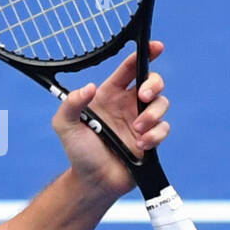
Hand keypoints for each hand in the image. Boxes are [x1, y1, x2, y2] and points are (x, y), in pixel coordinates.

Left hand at [51, 40, 169, 200]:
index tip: (156, 47)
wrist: (93, 182)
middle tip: (144, 96)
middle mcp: (128, 104)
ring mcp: (141, 121)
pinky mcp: (151, 139)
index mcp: (109, 95)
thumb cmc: (78, 152)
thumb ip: (71, 104)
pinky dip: (155, 135)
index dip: (144, 54)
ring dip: (153, 115)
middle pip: (153, 81)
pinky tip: (141, 145)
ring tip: (138, 130)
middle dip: (154, 83)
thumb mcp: (65, 126)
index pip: (129, 69)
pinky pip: (164, 128)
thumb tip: (89, 88)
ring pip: (162, 104)